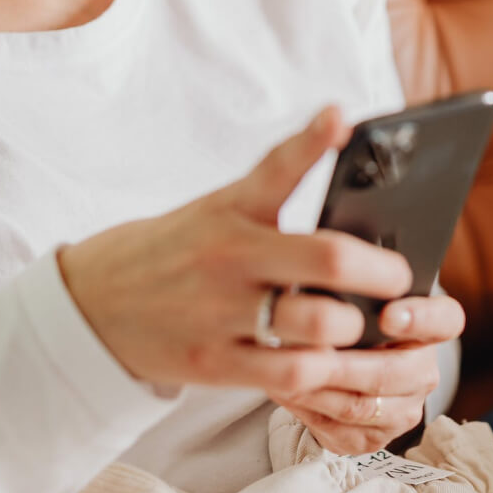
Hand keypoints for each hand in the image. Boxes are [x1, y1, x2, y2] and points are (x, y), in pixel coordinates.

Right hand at [57, 107, 414, 393]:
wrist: (93, 303)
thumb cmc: (178, 250)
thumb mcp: (218, 206)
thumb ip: (276, 182)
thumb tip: (340, 127)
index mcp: (231, 210)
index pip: (276, 167)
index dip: (312, 139)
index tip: (341, 118)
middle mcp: (228, 257)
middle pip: (326, 259)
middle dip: (381, 273)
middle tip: (400, 278)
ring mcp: (220, 313)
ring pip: (318, 324)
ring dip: (355, 327)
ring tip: (365, 323)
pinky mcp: (215, 364)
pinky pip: (290, 374)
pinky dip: (324, 369)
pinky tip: (332, 360)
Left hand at [269, 295, 464, 454]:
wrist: (346, 366)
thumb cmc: (351, 321)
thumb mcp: (357, 299)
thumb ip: (350, 291)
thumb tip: (317, 294)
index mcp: (432, 329)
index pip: (444, 321)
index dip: (420, 318)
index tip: (388, 315)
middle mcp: (424, 372)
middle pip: (391, 373)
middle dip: (344, 365)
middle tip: (308, 351)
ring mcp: (403, 410)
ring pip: (360, 406)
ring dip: (317, 387)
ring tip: (283, 369)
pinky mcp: (376, 438)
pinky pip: (339, 428)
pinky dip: (306, 408)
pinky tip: (285, 389)